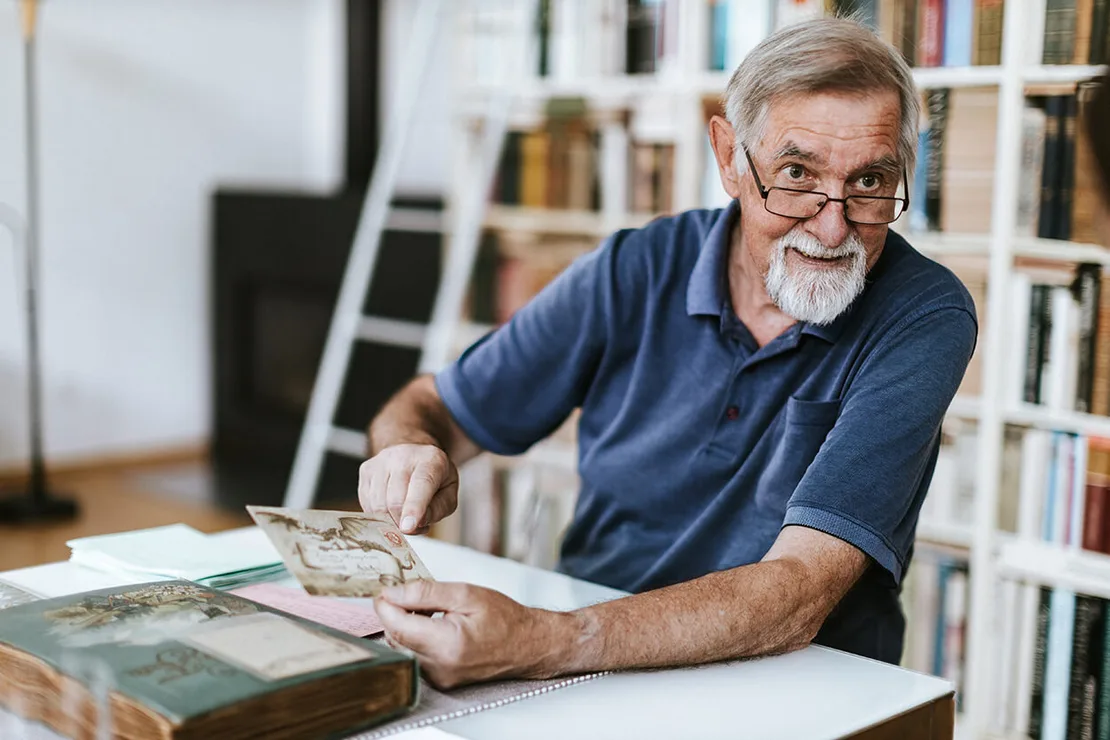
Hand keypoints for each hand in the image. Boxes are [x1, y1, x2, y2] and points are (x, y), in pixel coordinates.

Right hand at [359, 444, 458, 534]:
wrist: (414, 454)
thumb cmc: (434, 475)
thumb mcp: (449, 492)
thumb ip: (438, 509)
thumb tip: (418, 523)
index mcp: (430, 460)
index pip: (421, 484)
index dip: (414, 508)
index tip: (408, 528)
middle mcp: (403, 456)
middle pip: (395, 500)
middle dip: (401, 522)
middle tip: (412, 527)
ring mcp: (381, 462)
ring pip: (378, 504)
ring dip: (390, 520)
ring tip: (403, 516)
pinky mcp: (366, 470)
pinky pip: (367, 503)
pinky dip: (378, 515)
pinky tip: (390, 508)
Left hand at [374, 581, 573, 688]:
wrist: (527, 644)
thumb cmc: (504, 618)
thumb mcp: (465, 594)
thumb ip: (424, 593)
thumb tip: (392, 593)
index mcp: (447, 643)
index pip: (396, 625)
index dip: (385, 605)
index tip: (384, 590)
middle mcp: (440, 666)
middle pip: (396, 637)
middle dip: (396, 613)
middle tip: (409, 593)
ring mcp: (439, 677)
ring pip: (403, 647)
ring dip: (405, 625)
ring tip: (427, 608)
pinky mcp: (440, 680)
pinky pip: (415, 656)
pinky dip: (416, 638)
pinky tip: (432, 624)